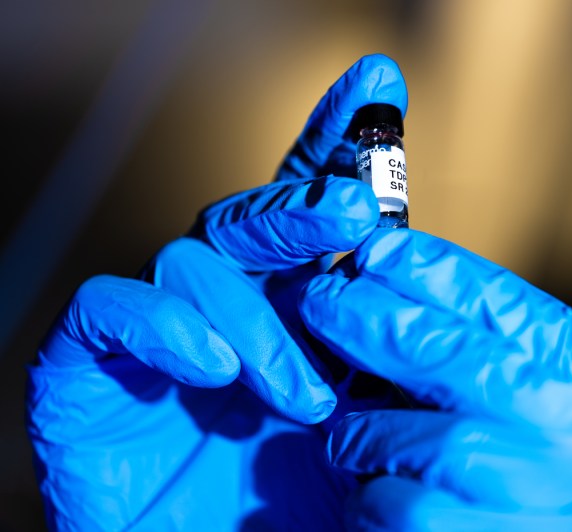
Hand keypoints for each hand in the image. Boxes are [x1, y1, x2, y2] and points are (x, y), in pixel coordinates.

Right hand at [26, 54, 407, 530]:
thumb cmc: (299, 510)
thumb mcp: (367, 427)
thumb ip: (387, 352)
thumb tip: (431, 288)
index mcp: (286, 304)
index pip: (306, 203)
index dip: (335, 140)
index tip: (377, 84)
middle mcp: (222, 303)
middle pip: (253, 214)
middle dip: (304, 208)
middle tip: (355, 214)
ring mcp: (155, 330)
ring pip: (194, 260)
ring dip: (256, 320)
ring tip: (305, 396)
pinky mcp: (87, 366)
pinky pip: (109, 309)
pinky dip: (162, 327)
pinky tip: (212, 369)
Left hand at [299, 229, 571, 529]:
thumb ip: (557, 363)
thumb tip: (451, 318)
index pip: (501, 306)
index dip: (430, 270)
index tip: (379, 248)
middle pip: (445, 360)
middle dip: (373, 324)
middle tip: (326, 303)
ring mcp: (546, 505)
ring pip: (413, 449)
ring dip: (368, 438)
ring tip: (352, 437)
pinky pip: (412, 520)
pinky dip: (380, 505)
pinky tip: (378, 499)